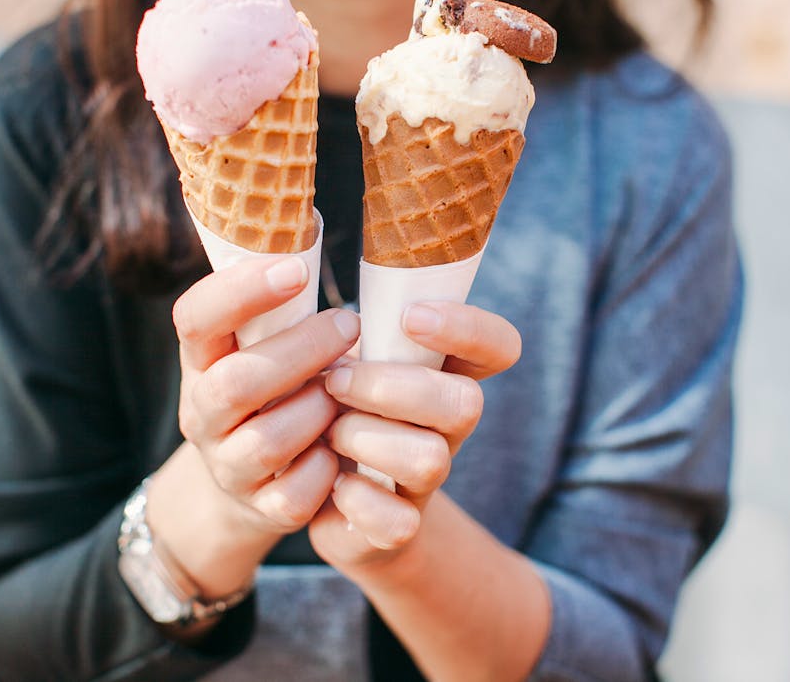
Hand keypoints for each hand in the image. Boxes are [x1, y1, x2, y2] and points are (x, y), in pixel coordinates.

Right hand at [148, 256, 359, 600]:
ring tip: (347, 390)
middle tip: (350, 325)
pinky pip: (297, 493)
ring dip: (319, 409)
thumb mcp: (256, 343)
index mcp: (202, 360)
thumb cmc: (271, 388)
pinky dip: (328, 469)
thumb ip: (273, 301)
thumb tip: (304, 215)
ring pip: (268, 440)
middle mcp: (204, 413)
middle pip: (236, 383)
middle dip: (302, 351)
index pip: (196, 319)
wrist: (248, 483)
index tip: (296, 269)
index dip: (240, 292)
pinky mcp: (264, 508)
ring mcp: (229, 466)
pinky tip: (342, 445)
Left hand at [308, 301, 520, 570]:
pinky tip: (330, 483)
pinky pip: (396, 520)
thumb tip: (291, 262)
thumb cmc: (326, 405)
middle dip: (391, 387)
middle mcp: (446, 424)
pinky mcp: (399, 526)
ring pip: (431, 459)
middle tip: (335, 382)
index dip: (470, 329)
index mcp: (440, 371)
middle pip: (466, 403)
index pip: (497, 346)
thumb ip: (339, 319)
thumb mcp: (336, 353)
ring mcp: (427, 478)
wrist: (311, 491)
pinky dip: (353, 499)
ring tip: (327, 430)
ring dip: (364, 438)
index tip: (411, 317)